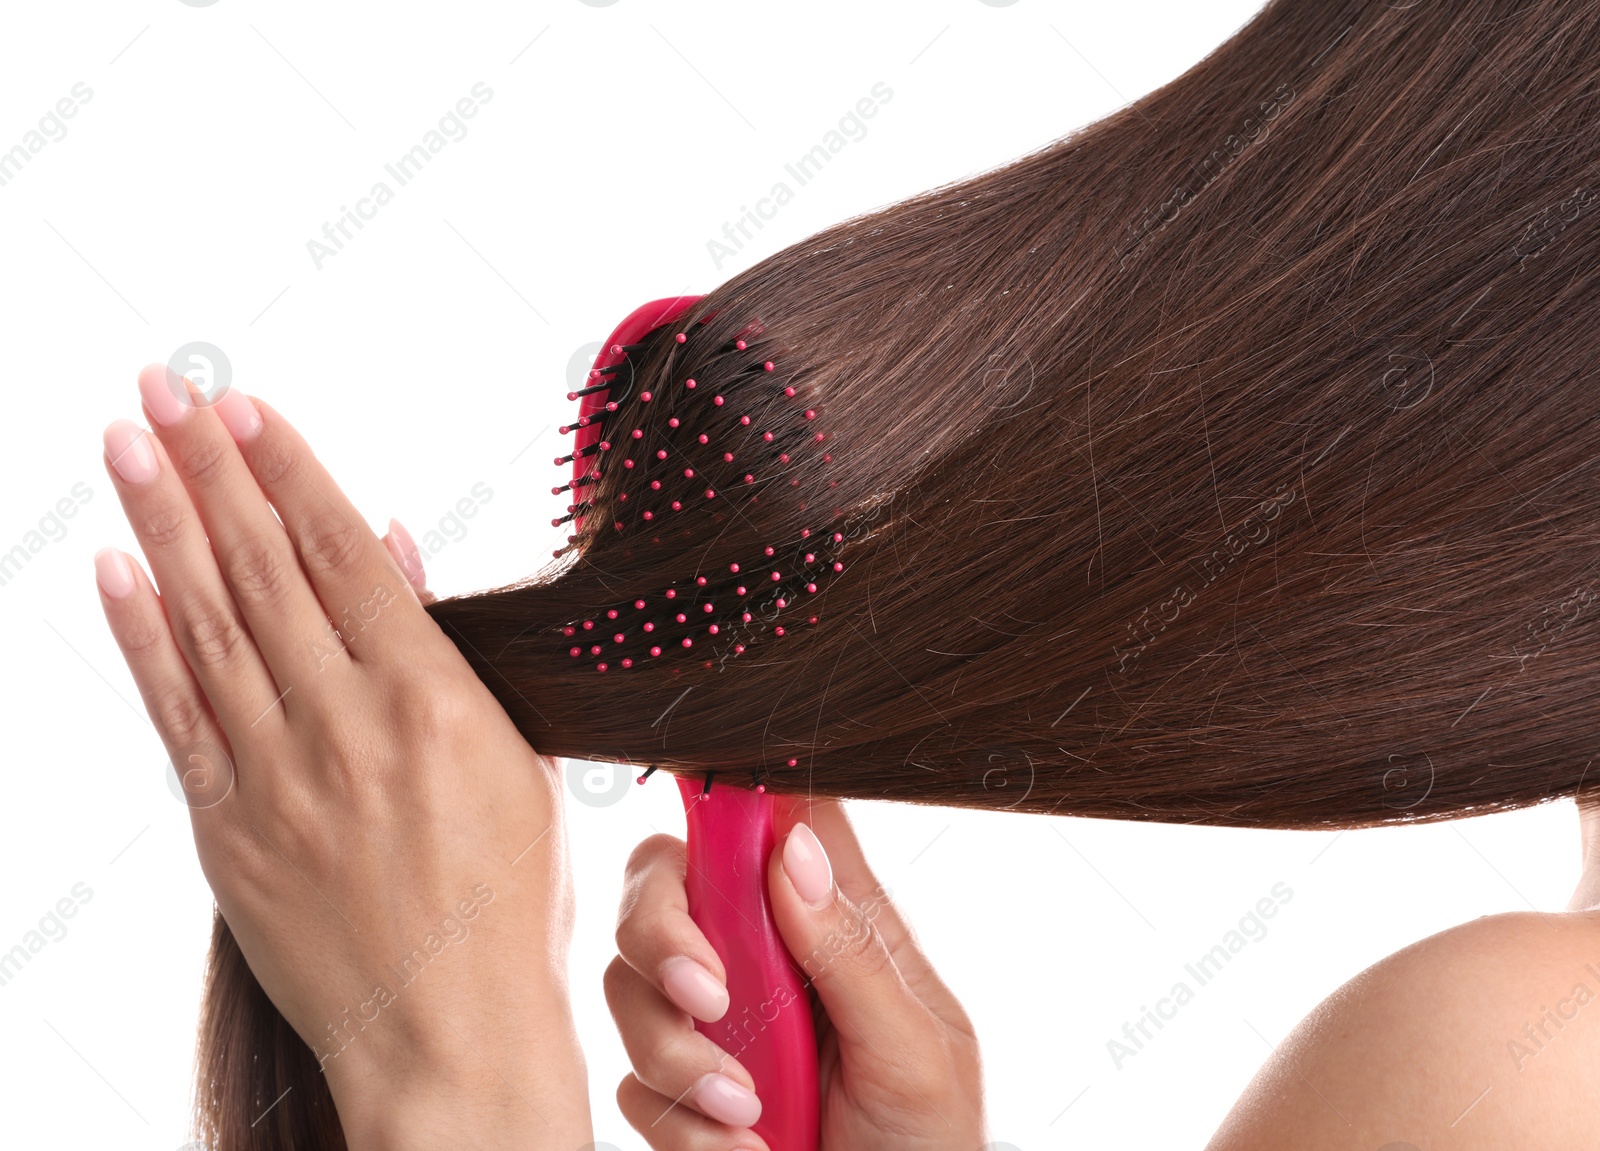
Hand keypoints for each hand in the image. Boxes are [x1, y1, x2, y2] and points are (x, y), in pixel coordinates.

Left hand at [94, 368, 588, 1149]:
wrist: (447, 1030)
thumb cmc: (504, 901)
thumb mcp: (514, 759)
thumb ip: (445, 648)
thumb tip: (391, 549)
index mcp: (433, 700)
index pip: (342, 555)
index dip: (288, 471)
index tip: (246, 405)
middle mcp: (345, 724)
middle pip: (263, 567)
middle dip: (208, 467)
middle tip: (164, 388)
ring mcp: (276, 775)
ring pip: (208, 622)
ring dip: (162, 523)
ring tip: (128, 441)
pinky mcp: (227, 827)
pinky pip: (175, 712)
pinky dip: (140, 636)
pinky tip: (116, 568)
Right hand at [606, 796, 984, 1149]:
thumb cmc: (930, 1141)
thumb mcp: (915, 1050)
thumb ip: (852, 951)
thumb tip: (794, 849)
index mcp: (834, 924)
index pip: (770, 823)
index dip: (725, 801)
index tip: (700, 822)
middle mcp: (766, 960)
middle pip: (666, 886)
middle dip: (661, 934)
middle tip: (708, 996)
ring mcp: (720, 1027)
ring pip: (631, 987)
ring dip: (677, 1052)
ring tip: (746, 1110)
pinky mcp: (686, 1096)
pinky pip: (635, 1084)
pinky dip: (682, 1124)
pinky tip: (744, 1148)